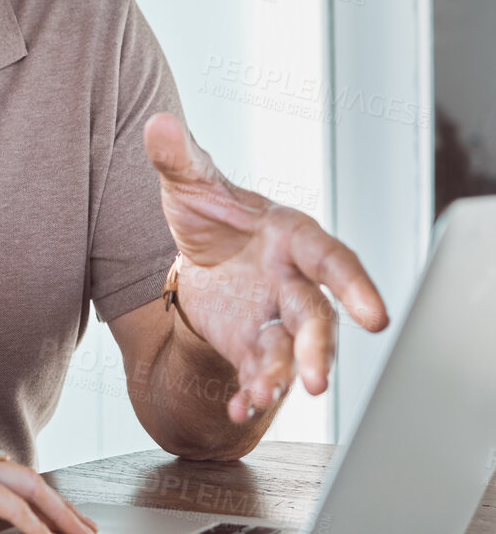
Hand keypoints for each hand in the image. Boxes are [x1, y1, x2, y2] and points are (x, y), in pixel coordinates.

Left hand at [144, 112, 388, 422]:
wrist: (195, 250)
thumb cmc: (209, 209)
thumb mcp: (189, 181)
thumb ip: (178, 157)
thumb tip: (157, 126)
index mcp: (291, 236)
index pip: (329, 259)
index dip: (354, 286)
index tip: (375, 317)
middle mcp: (293, 280)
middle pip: (315, 317)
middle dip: (318, 349)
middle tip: (315, 381)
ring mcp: (275, 317)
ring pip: (291, 350)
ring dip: (283, 375)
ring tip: (264, 396)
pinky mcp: (253, 345)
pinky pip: (260, 371)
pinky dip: (251, 391)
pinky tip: (238, 407)